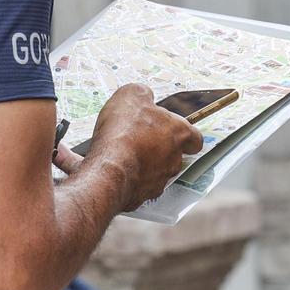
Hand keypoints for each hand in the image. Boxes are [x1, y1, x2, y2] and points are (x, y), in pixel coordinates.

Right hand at [87, 84, 203, 210]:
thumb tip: (143, 94)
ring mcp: (157, 181)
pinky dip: (115, 174)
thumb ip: (141, 93)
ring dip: (136, 161)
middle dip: (155, 147)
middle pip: (171, 154)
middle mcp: (172, 159)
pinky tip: (95, 165)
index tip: (173, 130)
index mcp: (177, 134)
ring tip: (111, 151)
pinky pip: (130, 184)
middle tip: (136, 138)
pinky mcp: (139, 196)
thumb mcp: (132, 94)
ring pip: (151, 171)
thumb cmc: (124, 132)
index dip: (184, 134)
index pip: (194, 137)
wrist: (110, 170)